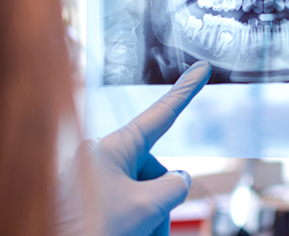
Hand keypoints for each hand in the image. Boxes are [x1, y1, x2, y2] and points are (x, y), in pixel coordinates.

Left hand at [57, 61, 211, 235]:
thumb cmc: (90, 229)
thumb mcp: (146, 206)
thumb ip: (174, 186)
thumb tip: (178, 181)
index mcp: (112, 147)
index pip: (161, 114)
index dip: (186, 90)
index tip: (202, 68)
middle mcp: (101, 158)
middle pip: (155, 171)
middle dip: (160, 202)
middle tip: (148, 225)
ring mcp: (93, 180)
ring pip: (142, 193)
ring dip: (148, 219)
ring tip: (132, 234)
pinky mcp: (87, 200)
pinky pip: (125, 204)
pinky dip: (134, 223)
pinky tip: (127, 234)